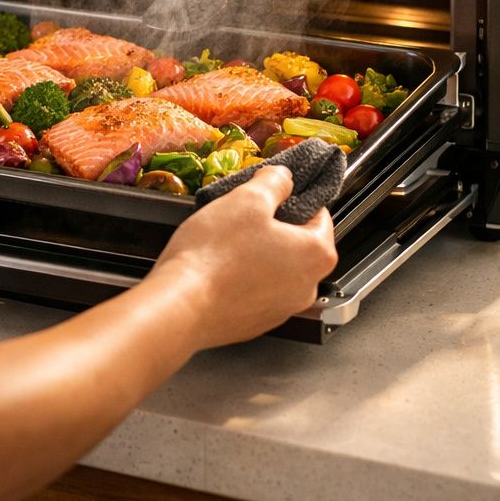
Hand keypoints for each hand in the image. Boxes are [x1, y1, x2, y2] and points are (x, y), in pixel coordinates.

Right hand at [145, 165, 337, 348]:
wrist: (180, 306)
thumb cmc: (214, 257)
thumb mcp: (247, 200)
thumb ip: (273, 182)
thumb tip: (283, 178)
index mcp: (315, 254)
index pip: (319, 215)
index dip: (293, 198)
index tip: (272, 193)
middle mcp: (306, 287)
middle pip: (298, 244)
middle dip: (273, 227)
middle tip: (242, 215)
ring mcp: (281, 309)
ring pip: (276, 268)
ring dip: (258, 253)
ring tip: (226, 242)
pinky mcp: (256, 322)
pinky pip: (256, 291)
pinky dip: (243, 277)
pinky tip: (219, 268)